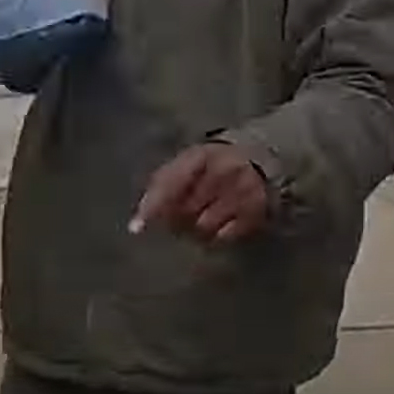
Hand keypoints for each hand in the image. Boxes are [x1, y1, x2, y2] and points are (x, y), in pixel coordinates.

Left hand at [129, 143, 268, 242]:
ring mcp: (241, 192)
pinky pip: (224, 237)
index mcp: (200, 155)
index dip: (153, 206)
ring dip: (196, 230)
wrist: (257, 159)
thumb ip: (161, 187)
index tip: (137, 227)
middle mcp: (223, 171)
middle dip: (176, 218)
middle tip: (179, 218)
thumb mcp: (185, 164)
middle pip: (185, 209)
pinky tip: (217, 225)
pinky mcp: (255, 212)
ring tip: (198, 221)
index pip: (171, 182)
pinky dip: (216, 236)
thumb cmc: (209, 166)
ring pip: (204, 226)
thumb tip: (137, 225)